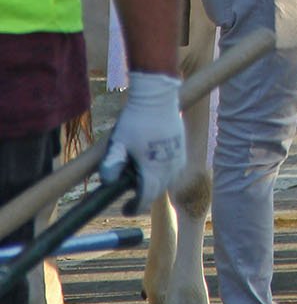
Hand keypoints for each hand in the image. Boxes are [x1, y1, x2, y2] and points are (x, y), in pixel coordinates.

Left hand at [101, 72, 184, 212]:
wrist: (157, 96)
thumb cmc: (136, 119)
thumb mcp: (119, 141)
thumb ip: (112, 163)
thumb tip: (107, 182)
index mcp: (154, 169)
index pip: (145, 198)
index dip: (134, 207)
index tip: (124, 208)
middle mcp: (170, 167)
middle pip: (157, 191)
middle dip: (143, 194)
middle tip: (129, 188)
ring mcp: (179, 157)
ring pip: (168, 181)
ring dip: (156, 183)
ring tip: (142, 175)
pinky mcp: (183, 147)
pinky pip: (175, 168)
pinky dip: (165, 172)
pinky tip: (154, 163)